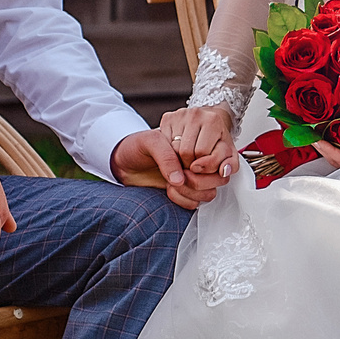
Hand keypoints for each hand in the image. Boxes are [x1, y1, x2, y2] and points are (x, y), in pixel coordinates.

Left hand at [112, 126, 227, 209]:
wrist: (122, 163)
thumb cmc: (135, 146)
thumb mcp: (149, 142)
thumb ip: (166, 156)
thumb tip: (180, 179)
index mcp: (194, 137)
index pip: (213, 154)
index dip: (198, 163)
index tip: (184, 164)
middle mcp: (199, 157)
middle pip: (217, 175)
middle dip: (195, 180)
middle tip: (179, 175)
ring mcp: (197, 175)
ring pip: (211, 191)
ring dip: (190, 192)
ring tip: (171, 184)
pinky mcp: (190, 191)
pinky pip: (200, 201)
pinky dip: (185, 200)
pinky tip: (171, 191)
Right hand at [159, 104, 238, 184]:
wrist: (208, 122)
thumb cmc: (217, 138)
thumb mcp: (228, 152)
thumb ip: (231, 164)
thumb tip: (224, 171)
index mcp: (212, 120)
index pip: (202, 152)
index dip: (203, 165)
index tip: (204, 167)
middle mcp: (195, 114)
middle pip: (186, 152)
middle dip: (190, 164)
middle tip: (195, 165)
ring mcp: (179, 115)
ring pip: (173, 149)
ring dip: (179, 160)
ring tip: (188, 159)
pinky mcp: (167, 118)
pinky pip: (164, 144)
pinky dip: (171, 152)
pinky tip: (179, 151)